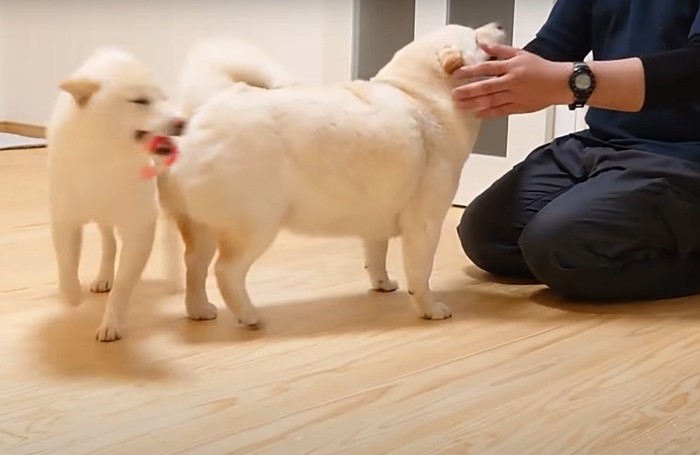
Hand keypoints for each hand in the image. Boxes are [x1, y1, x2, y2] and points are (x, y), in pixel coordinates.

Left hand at [452, 44, 572, 118]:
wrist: (559, 83)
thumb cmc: (540, 68)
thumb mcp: (520, 54)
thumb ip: (500, 50)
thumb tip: (483, 44)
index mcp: (511, 67)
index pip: (487, 68)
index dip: (471, 71)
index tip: (458, 74)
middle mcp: (511, 81)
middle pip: (486, 86)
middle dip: (468, 90)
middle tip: (454, 94)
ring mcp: (515, 96)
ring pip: (491, 100)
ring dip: (474, 103)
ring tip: (461, 105)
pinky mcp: (518, 107)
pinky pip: (500, 111)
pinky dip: (488, 113)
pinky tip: (476, 114)